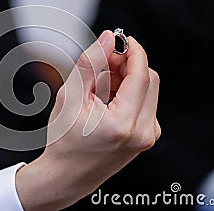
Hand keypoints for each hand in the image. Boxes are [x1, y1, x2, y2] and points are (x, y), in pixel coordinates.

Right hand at [16, 30, 160, 209]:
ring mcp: (147, 136)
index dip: (132, 51)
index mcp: (123, 124)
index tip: (120, 38)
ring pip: (147, 90)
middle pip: (149, 80)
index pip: (141, 75)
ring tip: (99, 83)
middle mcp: (143, 132)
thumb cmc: (64, 140)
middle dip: (128, 64)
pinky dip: (128, 92)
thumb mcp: (70, 96)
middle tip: (104, 60)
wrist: (67, 175)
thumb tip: (109, 37)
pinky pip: (144, 103)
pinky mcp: (146, 137)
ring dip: (126, 77)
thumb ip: (91, 63)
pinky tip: (107, 96)